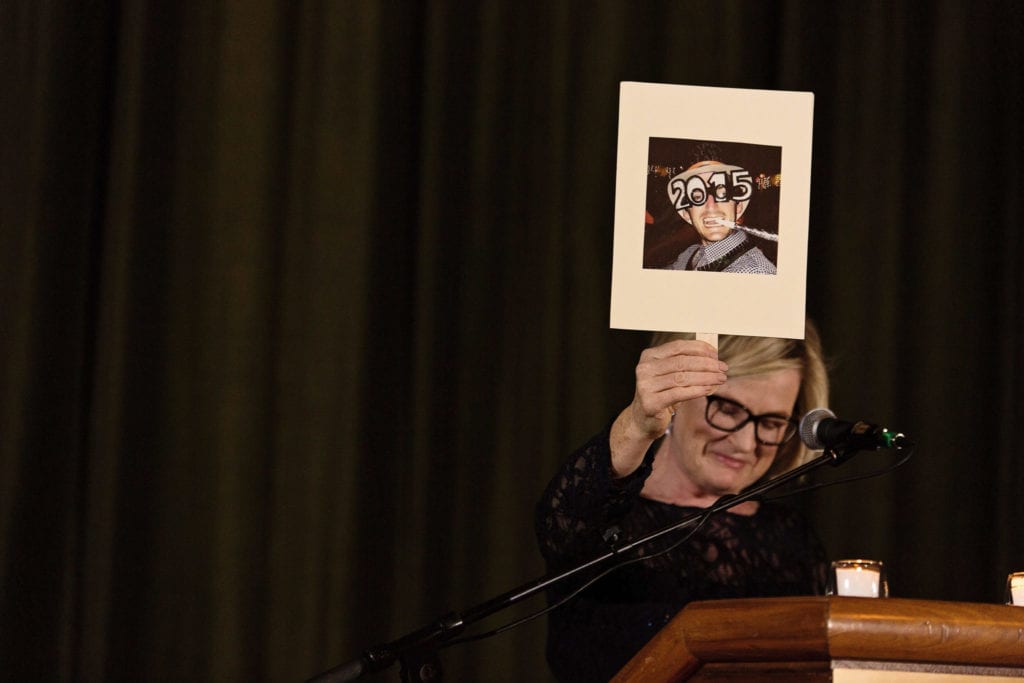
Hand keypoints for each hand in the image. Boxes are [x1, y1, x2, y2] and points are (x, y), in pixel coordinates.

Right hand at [610, 340, 727, 475]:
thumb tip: (712, 357)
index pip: (677, 347)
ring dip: (705, 377)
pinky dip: (696, 390)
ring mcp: (646, 386)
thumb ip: (685, 364)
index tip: (715, 354)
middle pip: (681, 362)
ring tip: (720, 378)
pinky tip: (708, 389)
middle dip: (706, 364)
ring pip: (682, 377)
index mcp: (649, 357)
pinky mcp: (651, 403)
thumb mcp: (670, 375)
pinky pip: (679, 394)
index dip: (699, 349)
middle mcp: (645, 369)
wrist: (643, 420)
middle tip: (722, 368)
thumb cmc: (661, 394)